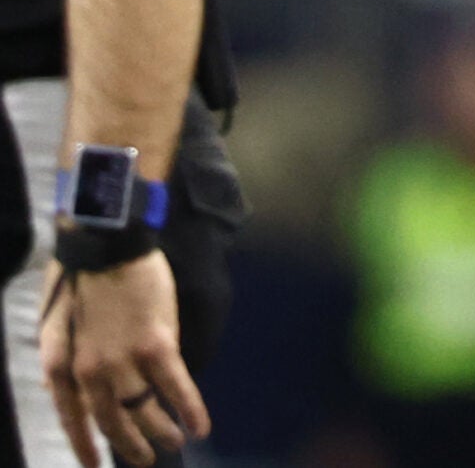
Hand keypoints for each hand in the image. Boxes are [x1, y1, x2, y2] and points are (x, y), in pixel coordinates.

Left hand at [40, 255, 209, 466]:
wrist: (105, 245)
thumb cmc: (79, 277)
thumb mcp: (56, 324)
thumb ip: (65, 358)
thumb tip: (68, 384)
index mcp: (61, 368)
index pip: (73, 418)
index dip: (84, 445)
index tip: (95, 466)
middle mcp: (87, 374)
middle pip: (112, 420)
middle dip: (130, 444)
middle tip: (145, 459)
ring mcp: (122, 362)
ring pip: (143, 411)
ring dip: (161, 432)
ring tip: (174, 444)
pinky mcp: (155, 347)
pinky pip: (175, 387)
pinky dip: (189, 410)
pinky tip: (201, 427)